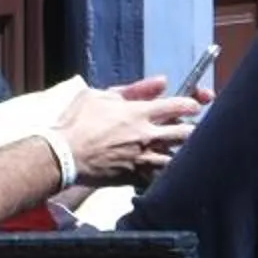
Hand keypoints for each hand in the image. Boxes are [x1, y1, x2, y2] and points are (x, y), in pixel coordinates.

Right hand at [48, 75, 199, 184]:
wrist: (63, 155)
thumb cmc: (77, 121)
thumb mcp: (101, 95)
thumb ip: (135, 89)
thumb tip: (162, 81)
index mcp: (138, 112)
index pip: (178, 106)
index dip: (192, 103)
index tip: (194, 105)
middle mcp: (146, 136)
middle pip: (186, 133)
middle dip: (192, 128)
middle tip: (189, 127)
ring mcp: (143, 159)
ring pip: (178, 157)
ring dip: (182, 151)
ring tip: (179, 148)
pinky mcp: (136, 176)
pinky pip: (162, 176)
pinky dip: (166, 172)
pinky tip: (164, 168)